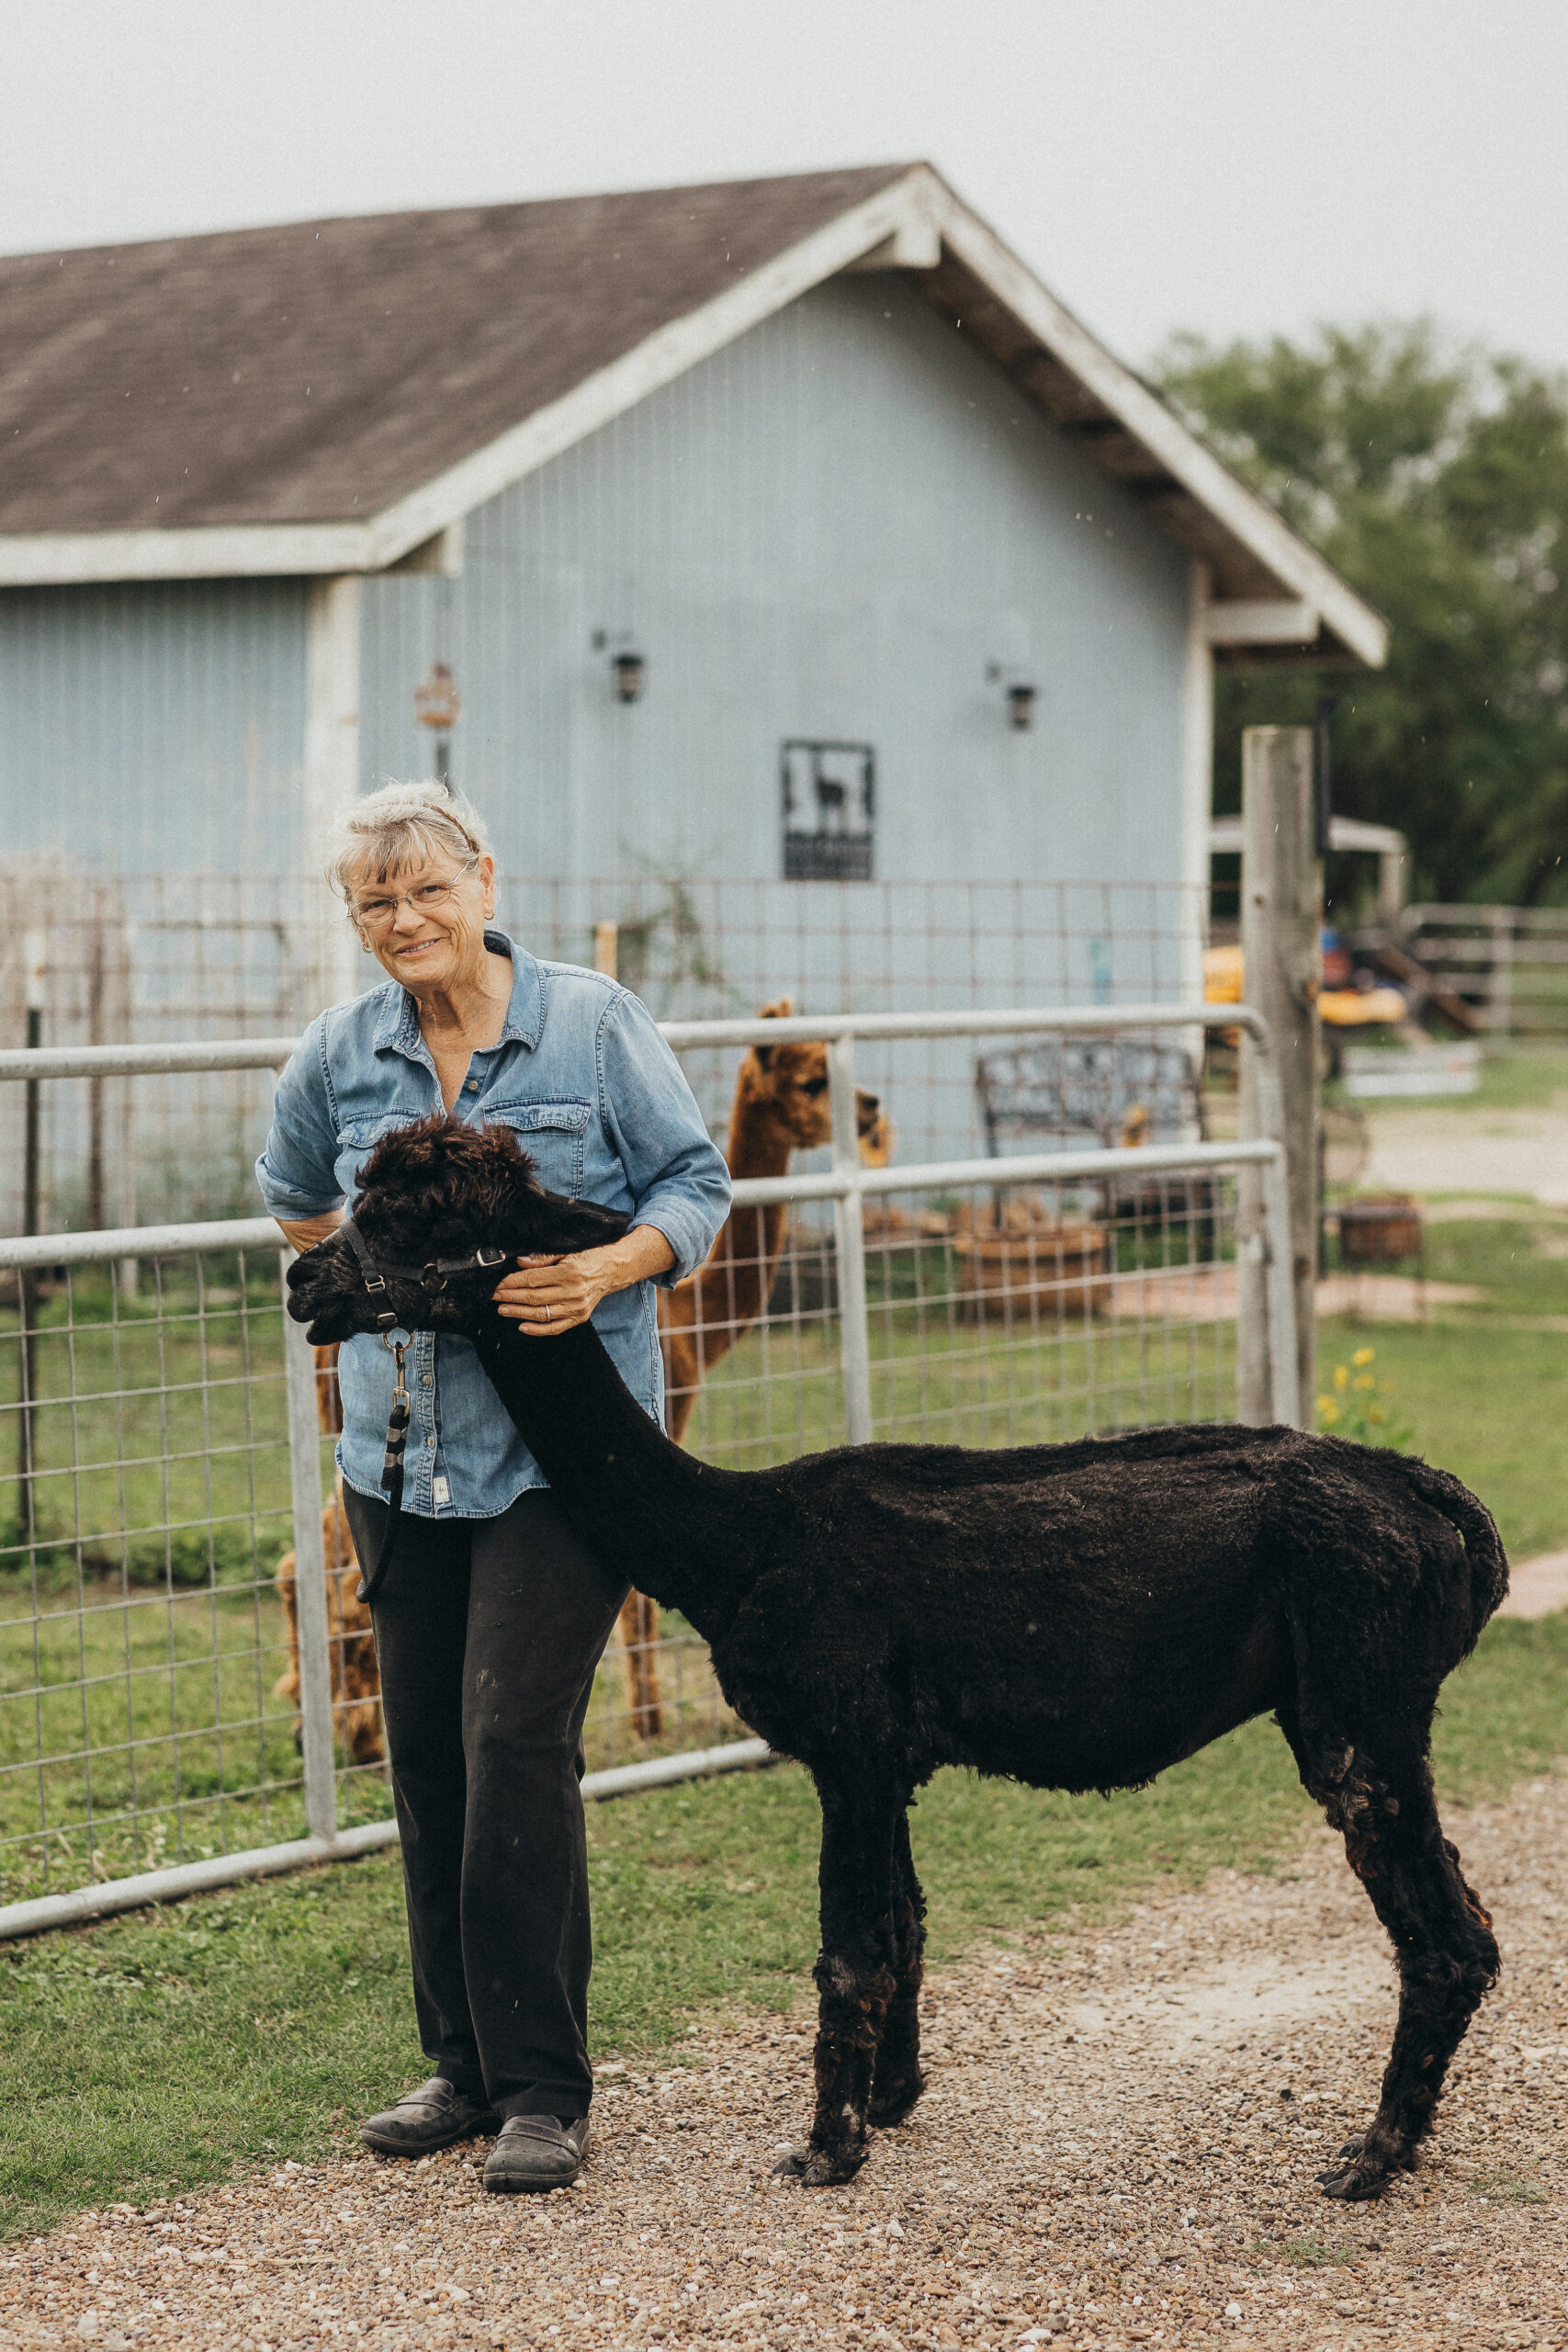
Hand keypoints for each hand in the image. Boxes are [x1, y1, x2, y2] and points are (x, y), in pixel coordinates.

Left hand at [491, 1249, 613, 1336]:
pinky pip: (555, 1328)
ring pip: (541, 1314)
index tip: (498, 1283)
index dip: (512, 1282)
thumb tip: (519, 1262)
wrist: (612, 1270)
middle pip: (534, 1297)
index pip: (533, 1280)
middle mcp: (573, 1292)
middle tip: (494, 1296)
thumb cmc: (588, 1257)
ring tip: (502, 1309)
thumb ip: (542, 1259)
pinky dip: (537, 1330)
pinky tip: (522, 1326)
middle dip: (510, 1297)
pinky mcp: (579, 1318)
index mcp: (569, 1272)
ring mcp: (577, 1308)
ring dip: (518, 1313)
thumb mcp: (566, 1252)